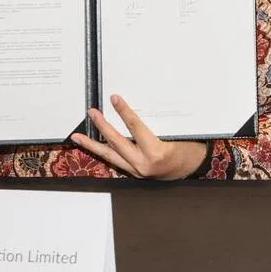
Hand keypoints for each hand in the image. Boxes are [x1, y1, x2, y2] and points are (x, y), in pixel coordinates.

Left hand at [71, 94, 207, 178]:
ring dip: (93, 145)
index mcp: (156, 152)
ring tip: (77, 137)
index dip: (124, 111)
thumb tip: (135, 110)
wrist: (193, 170)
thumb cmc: (189, 149)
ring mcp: (137, 171)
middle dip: (102, 126)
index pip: (135, 127)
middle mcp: (143, 164)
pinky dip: (104, 152)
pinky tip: (94, 146)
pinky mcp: (134, 173)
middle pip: (117, 143)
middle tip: (92, 113)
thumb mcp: (177, 134)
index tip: (114, 98)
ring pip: (110, 156)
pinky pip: (115, 161)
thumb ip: (156, 125)